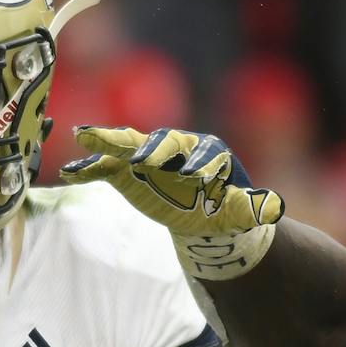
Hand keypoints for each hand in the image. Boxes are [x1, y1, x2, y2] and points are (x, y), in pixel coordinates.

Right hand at [59, 127, 283, 278]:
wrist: (200, 211)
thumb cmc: (224, 207)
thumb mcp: (242, 210)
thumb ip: (255, 208)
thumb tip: (277, 209)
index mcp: (207, 152)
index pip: (202, 155)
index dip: (199, 167)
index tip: (196, 180)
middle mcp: (175, 148)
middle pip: (161, 142)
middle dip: (151, 149)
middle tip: (142, 159)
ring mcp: (147, 157)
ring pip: (126, 146)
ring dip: (106, 142)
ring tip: (84, 136)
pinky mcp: (126, 171)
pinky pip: (105, 167)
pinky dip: (88, 167)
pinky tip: (69, 171)